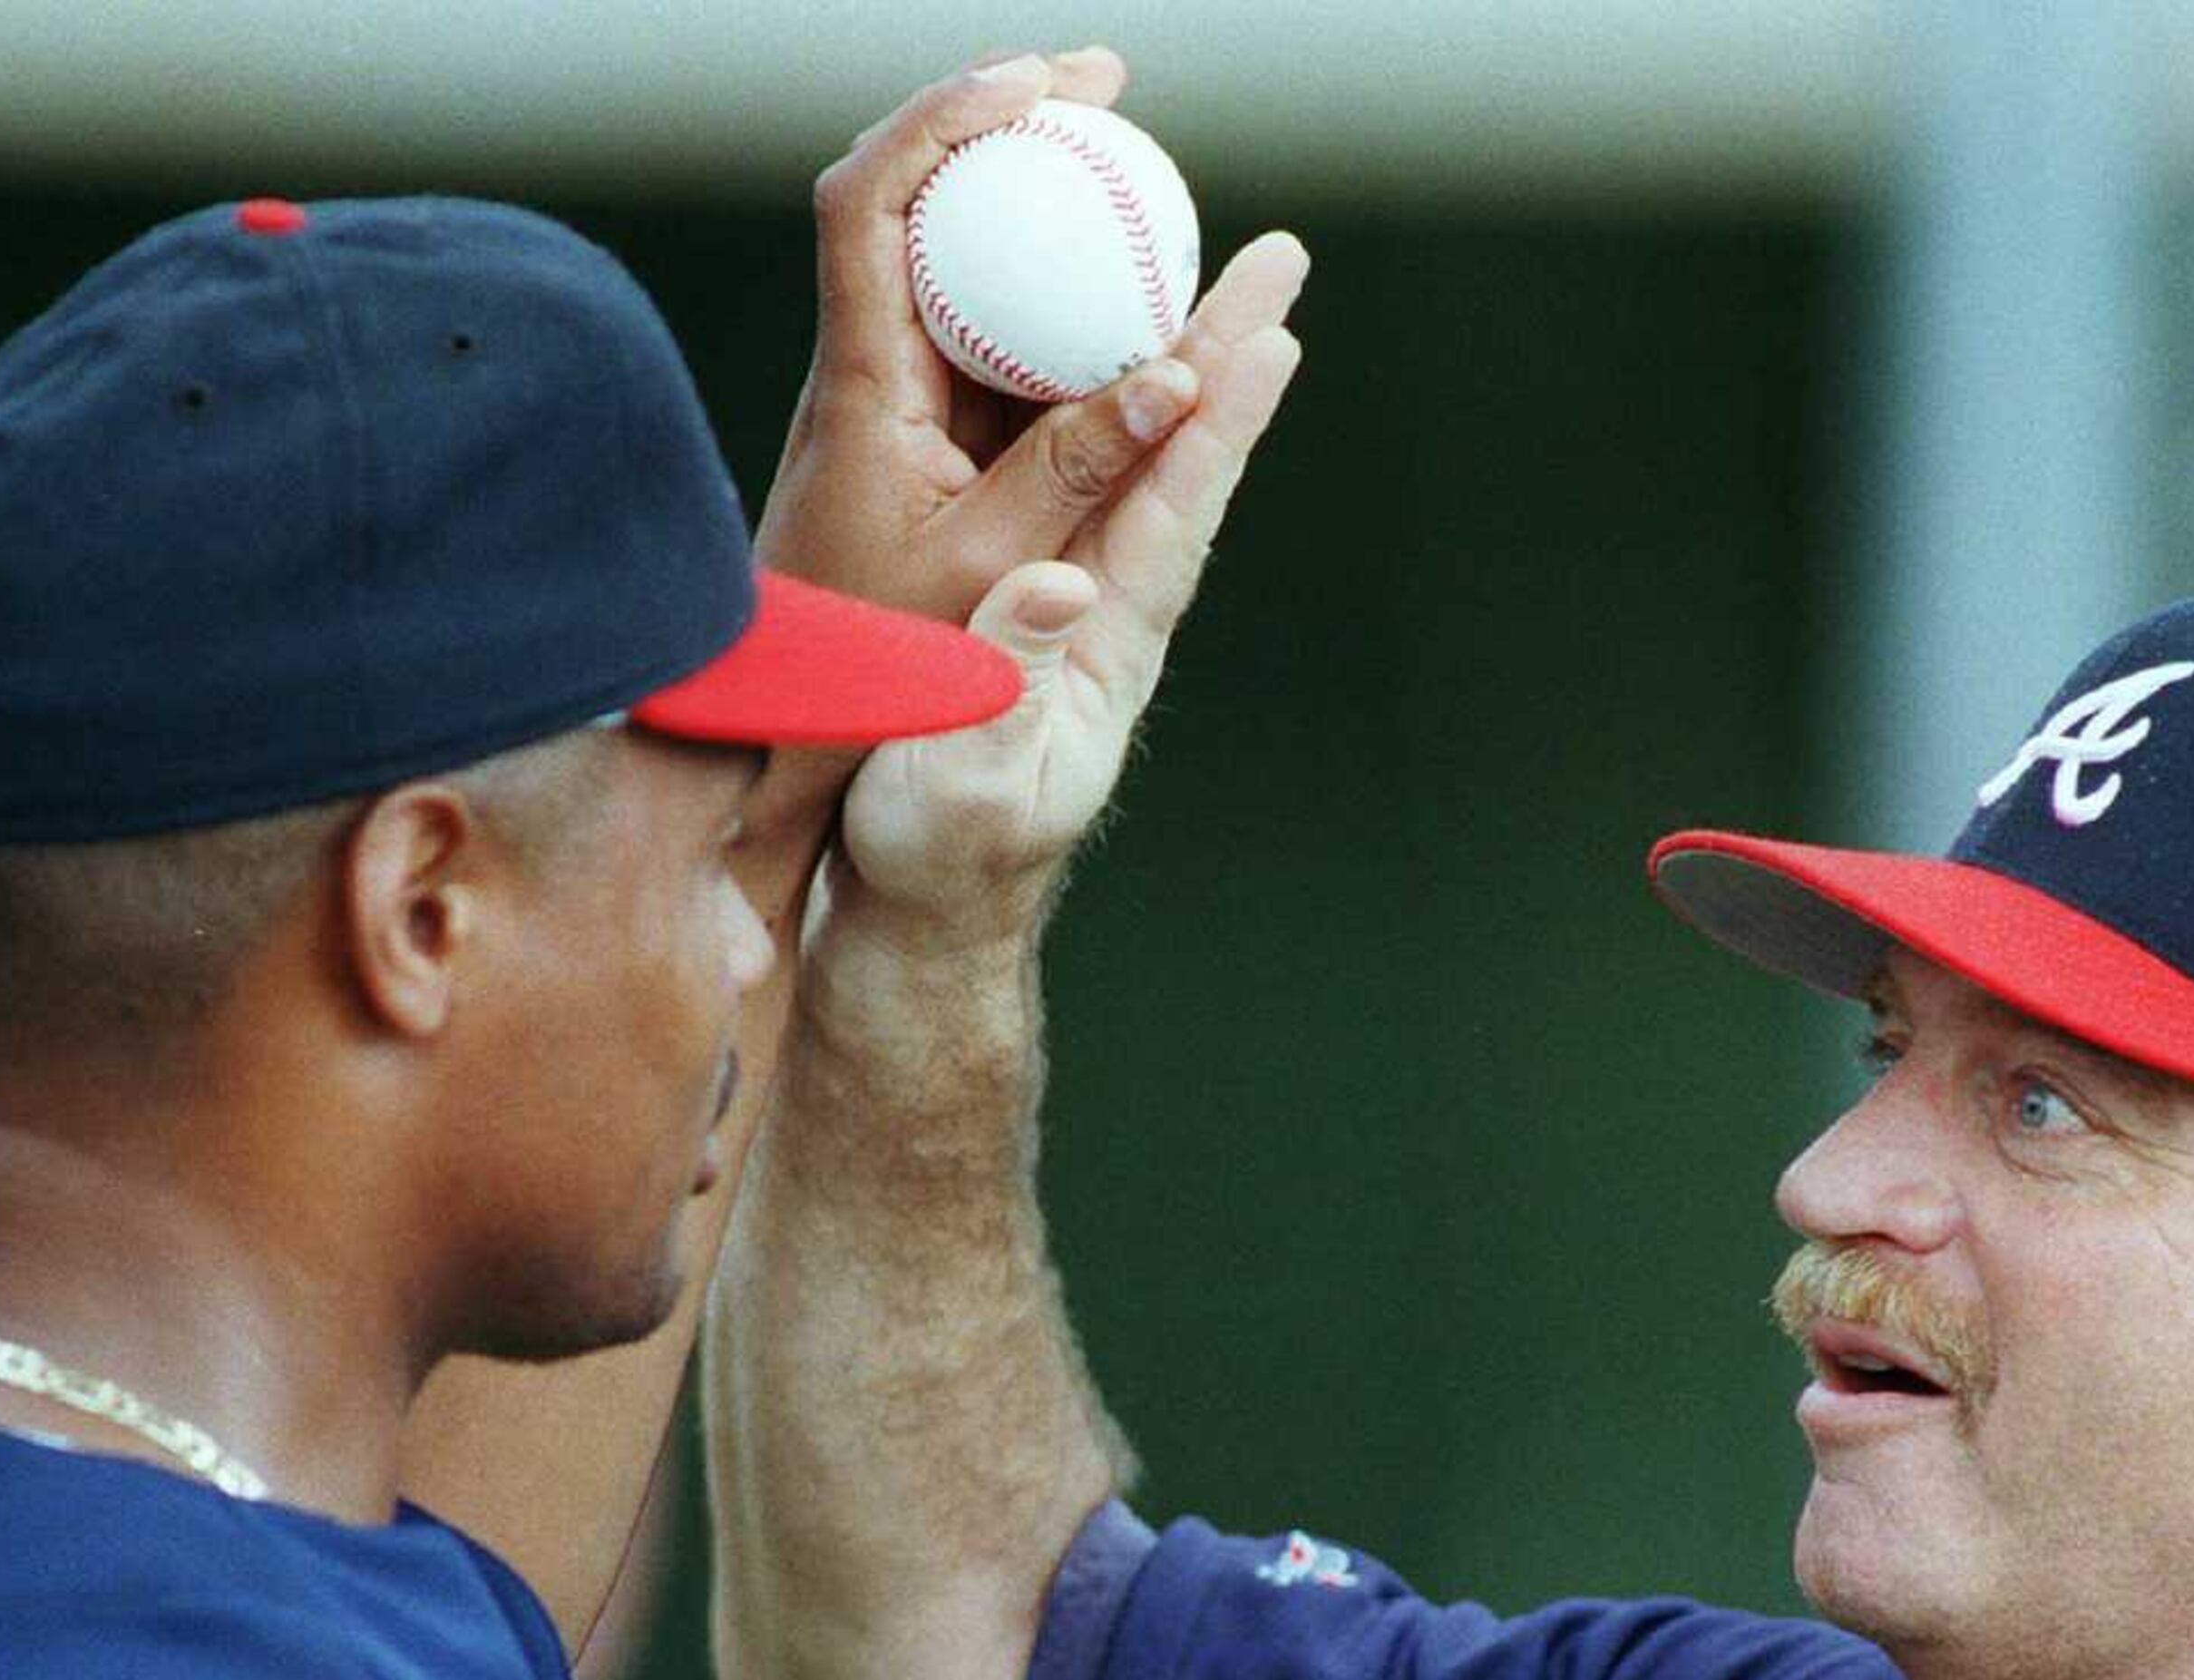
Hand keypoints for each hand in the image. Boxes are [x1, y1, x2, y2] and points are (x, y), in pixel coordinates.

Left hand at [756, 47, 1294, 625]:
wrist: (792, 716)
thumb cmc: (873, 658)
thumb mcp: (986, 571)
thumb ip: (1075, 475)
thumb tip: (1177, 382)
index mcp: (861, 385)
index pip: (869, 206)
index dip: (941, 122)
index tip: (1031, 87)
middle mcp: (867, 365)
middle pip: (915, 195)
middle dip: (1003, 119)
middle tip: (1103, 83)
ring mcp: (894, 390)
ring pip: (954, 255)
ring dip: (1029, 191)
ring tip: (1119, 144)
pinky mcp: (922, 424)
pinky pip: (987, 324)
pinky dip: (1045, 282)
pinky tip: (1113, 274)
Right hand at [833, 235, 1304, 950]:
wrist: (914, 906)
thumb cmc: (937, 862)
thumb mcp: (964, 785)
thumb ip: (1005, 693)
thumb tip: (1057, 586)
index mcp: (1102, 653)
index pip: (1172, 521)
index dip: (1216, 432)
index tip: (1269, 342)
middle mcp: (1101, 613)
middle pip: (1173, 467)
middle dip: (1224, 360)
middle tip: (1278, 259)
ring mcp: (1066, 603)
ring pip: (1126, 462)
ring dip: (1170, 364)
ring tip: (1209, 269)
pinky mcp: (1021, 599)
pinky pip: (1068, 480)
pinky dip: (1094, 407)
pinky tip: (1094, 352)